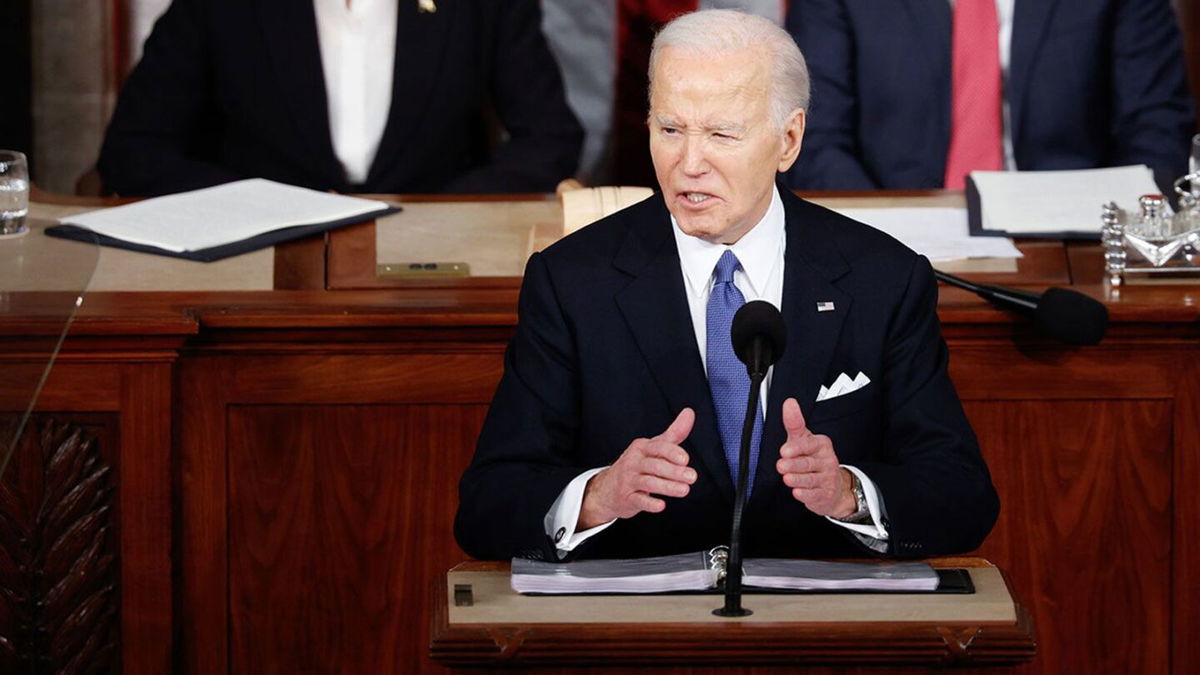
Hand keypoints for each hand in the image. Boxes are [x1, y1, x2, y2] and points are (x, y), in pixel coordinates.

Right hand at [578, 408, 696, 528]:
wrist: (607, 488)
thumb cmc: (637, 465)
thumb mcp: (654, 447)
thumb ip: (674, 433)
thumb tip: (689, 412)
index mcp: (642, 447)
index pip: (658, 447)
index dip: (671, 453)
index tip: (685, 459)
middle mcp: (633, 462)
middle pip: (655, 465)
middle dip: (674, 471)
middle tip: (692, 477)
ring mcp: (628, 480)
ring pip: (648, 482)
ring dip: (667, 487)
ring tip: (684, 490)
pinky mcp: (626, 498)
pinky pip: (638, 500)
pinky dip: (649, 503)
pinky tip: (661, 506)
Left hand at [775, 398, 856, 517]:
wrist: (834, 486)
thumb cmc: (814, 460)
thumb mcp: (803, 440)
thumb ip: (794, 423)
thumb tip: (789, 403)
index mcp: (821, 444)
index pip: (809, 444)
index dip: (797, 447)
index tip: (785, 450)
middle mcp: (827, 461)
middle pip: (808, 463)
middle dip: (794, 464)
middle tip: (781, 465)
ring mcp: (827, 478)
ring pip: (810, 479)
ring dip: (798, 479)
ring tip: (787, 478)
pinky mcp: (825, 494)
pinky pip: (815, 495)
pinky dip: (805, 495)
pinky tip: (798, 492)